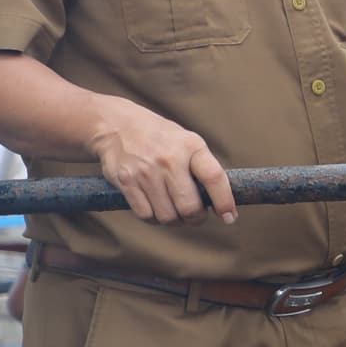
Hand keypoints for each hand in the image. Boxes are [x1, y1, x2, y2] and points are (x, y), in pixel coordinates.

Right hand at [84, 97, 234, 224]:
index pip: (214, 178)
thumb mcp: (187, 141)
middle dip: (196, 218)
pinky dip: (154, 220)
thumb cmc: (161, 138)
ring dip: (175, 221)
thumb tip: (219, 201)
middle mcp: (169, 159)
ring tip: (176, 213)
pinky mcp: (126, 182)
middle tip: (196, 216)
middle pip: (189, 206)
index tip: (229, 217)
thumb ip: (202, 167)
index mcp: (191, 146)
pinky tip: (157, 211)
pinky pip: (146, 215)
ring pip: (167, 216)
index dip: (224, 202)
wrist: (116, 125)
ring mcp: (146, 172)